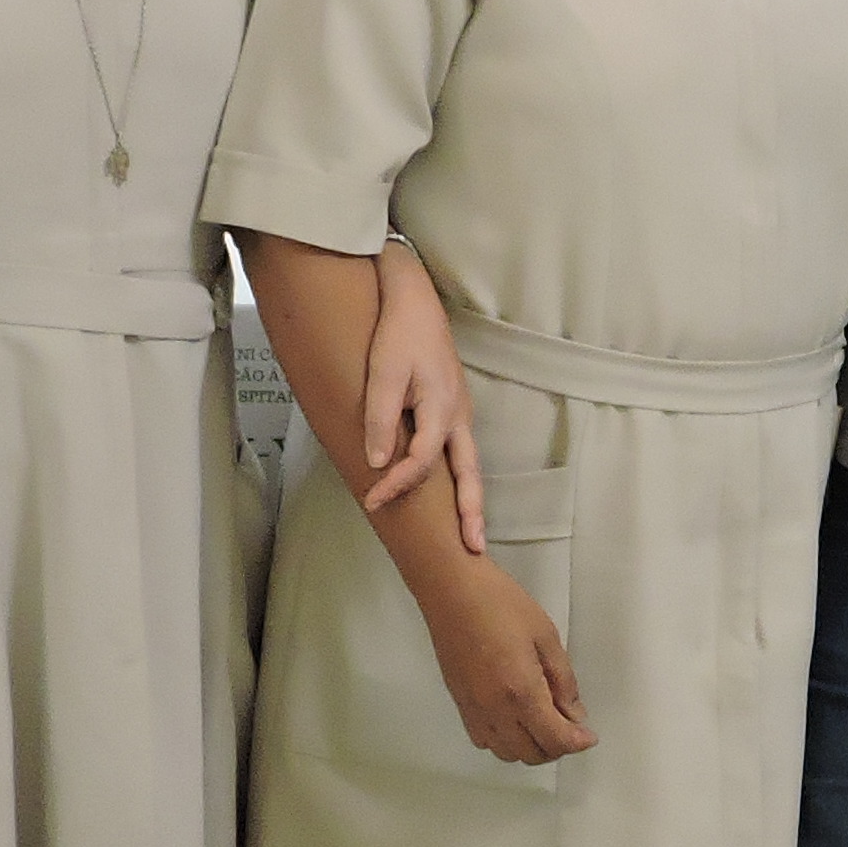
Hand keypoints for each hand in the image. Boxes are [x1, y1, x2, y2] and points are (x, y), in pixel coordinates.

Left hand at [360, 241, 486, 554]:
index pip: (420, 462)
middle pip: (469, 473)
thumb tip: (376, 463)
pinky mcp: (453, 406)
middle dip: (471, 512)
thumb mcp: (382, 372)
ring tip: (471, 530)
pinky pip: (459, 449)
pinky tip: (452, 489)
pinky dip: (459, 475)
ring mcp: (460, 411)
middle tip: (475, 548)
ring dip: (470, 497)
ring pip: (469, 463)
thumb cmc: (397, 333)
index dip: (397, 486)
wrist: (414, 298)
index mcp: (441, 408)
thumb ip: (380, 418)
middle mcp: (457, 415)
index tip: (373, 503)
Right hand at [420, 554, 593, 763]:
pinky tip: (515, 718)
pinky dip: (505, 740)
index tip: (589, 736)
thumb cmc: (499, 604)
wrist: (451, 591)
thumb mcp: (546, 636)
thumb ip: (563, 681)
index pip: (555, 739)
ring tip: (543, 722)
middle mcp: (495, 709)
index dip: (577, 743)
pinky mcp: (460, 703)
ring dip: (530, 747)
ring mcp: (474, 709)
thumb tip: (574, 713)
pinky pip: (484, 740)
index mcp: (521, 691)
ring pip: (507, 752)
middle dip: (556, 747)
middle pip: (532, 754)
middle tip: (570, 727)